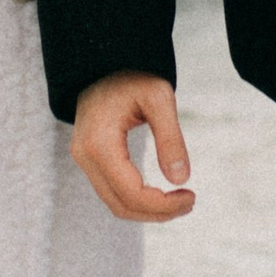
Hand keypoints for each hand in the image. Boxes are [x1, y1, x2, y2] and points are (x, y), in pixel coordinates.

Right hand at [72, 72, 194, 221]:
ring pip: (115, 204)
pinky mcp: (90, 161)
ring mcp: (84, 160)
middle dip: (158, 213)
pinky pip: (112, 193)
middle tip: (189, 203)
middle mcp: (85, 157)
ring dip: (148, 211)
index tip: (191, 196)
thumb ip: (170, 138)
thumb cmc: (133, 76)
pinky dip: (137, 201)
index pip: (131, 193)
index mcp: (100, 144)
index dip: (162, 205)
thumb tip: (181, 180)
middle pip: (121, 206)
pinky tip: (161, 194)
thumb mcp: (159, 98)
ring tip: (180, 202)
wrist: (104, 64)